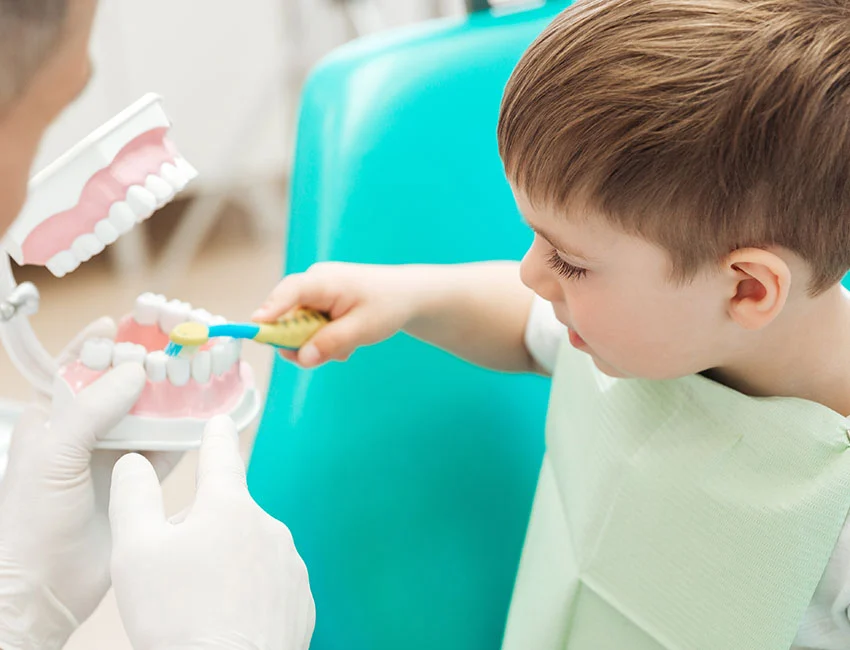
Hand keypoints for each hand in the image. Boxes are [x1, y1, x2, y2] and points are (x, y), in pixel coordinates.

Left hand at [0, 319, 179, 649]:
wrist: (44, 585)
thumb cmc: (32, 517)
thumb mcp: (55, 453)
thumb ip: (93, 408)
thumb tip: (134, 368)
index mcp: (52, 419)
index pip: (75, 369)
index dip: (98, 345)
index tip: (123, 324)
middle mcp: (84, 432)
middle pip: (119, 387)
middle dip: (146, 365)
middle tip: (175, 343)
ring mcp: (114, 455)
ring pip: (148, 414)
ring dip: (172, 395)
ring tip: (198, 370)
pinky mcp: (140, 480)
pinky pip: (169, 447)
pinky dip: (187, 430)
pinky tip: (206, 413)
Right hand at [109, 415, 314, 649]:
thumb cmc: (178, 617)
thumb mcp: (136, 552)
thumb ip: (134, 498)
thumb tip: (136, 463)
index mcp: (230, 507)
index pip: (220, 458)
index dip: (215, 438)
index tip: (219, 422)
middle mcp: (268, 527)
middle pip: (227, 516)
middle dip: (202, 534)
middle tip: (174, 577)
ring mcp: (290, 564)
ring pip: (248, 553)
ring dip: (225, 568)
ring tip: (200, 608)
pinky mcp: (300, 599)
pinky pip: (268, 585)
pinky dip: (248, 596)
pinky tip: (227, 621)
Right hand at [252, 262, 419, 367]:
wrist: (407, 295)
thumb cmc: (387, 304)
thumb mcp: (362, 329)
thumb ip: (330, 343)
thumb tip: (301, 358)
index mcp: (323, 281)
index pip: (289, 292)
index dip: (270, 310)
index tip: (255, 327)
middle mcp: (313, 283)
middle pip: (286, 316)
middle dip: (300, 342)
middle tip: (322, 357)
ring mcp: (315, 294)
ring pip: (297, 327)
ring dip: (316, 344)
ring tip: (345, 348)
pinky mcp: (319, 304)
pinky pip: (308, 327)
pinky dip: (323, 340)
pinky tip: (345, 342)